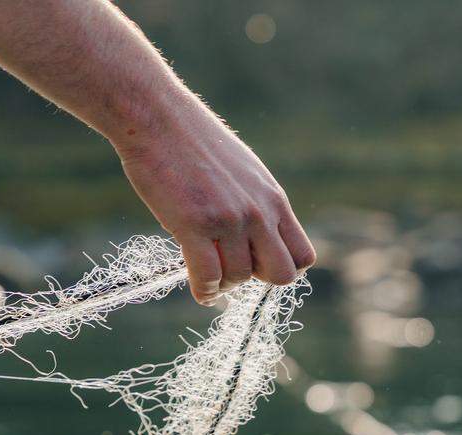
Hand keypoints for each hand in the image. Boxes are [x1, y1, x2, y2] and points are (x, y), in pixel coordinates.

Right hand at [115, 113, 315, 304]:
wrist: (158, 118)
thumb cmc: (192, 142)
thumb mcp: (243, 171)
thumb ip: (255, 204)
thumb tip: (254, 239)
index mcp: (273, 198)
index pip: (302, 255)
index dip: (280, 267)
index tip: (255, 262)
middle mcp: (258, 211)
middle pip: (281, 274)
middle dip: (257, 279)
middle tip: (232, 267)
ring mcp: (229, 219)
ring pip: (238, 278)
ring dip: (222, 283)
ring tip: (206, 272)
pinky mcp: (195, 224)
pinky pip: (208, 276)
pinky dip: (203, 290)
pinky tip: (198, 287)